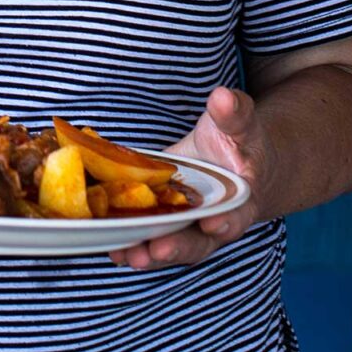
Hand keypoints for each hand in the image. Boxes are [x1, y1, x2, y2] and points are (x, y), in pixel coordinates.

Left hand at [107, 87, 268, 271]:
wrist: (233, 160)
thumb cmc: (238, 143)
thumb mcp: (240, 125)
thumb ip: (233, 114)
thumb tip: (223, 97)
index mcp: (240, 201)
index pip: (236, 214)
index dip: (225, 221)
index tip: (212, 222)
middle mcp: (214, 222)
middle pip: (198, 241)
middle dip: (177, 246)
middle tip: (156, 248)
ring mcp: (187, 226)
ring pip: (170, 245)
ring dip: (148, 252)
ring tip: (126, 254)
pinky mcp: (163, 221)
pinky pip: (148, 235)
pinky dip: (131, 242)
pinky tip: (111, 245)